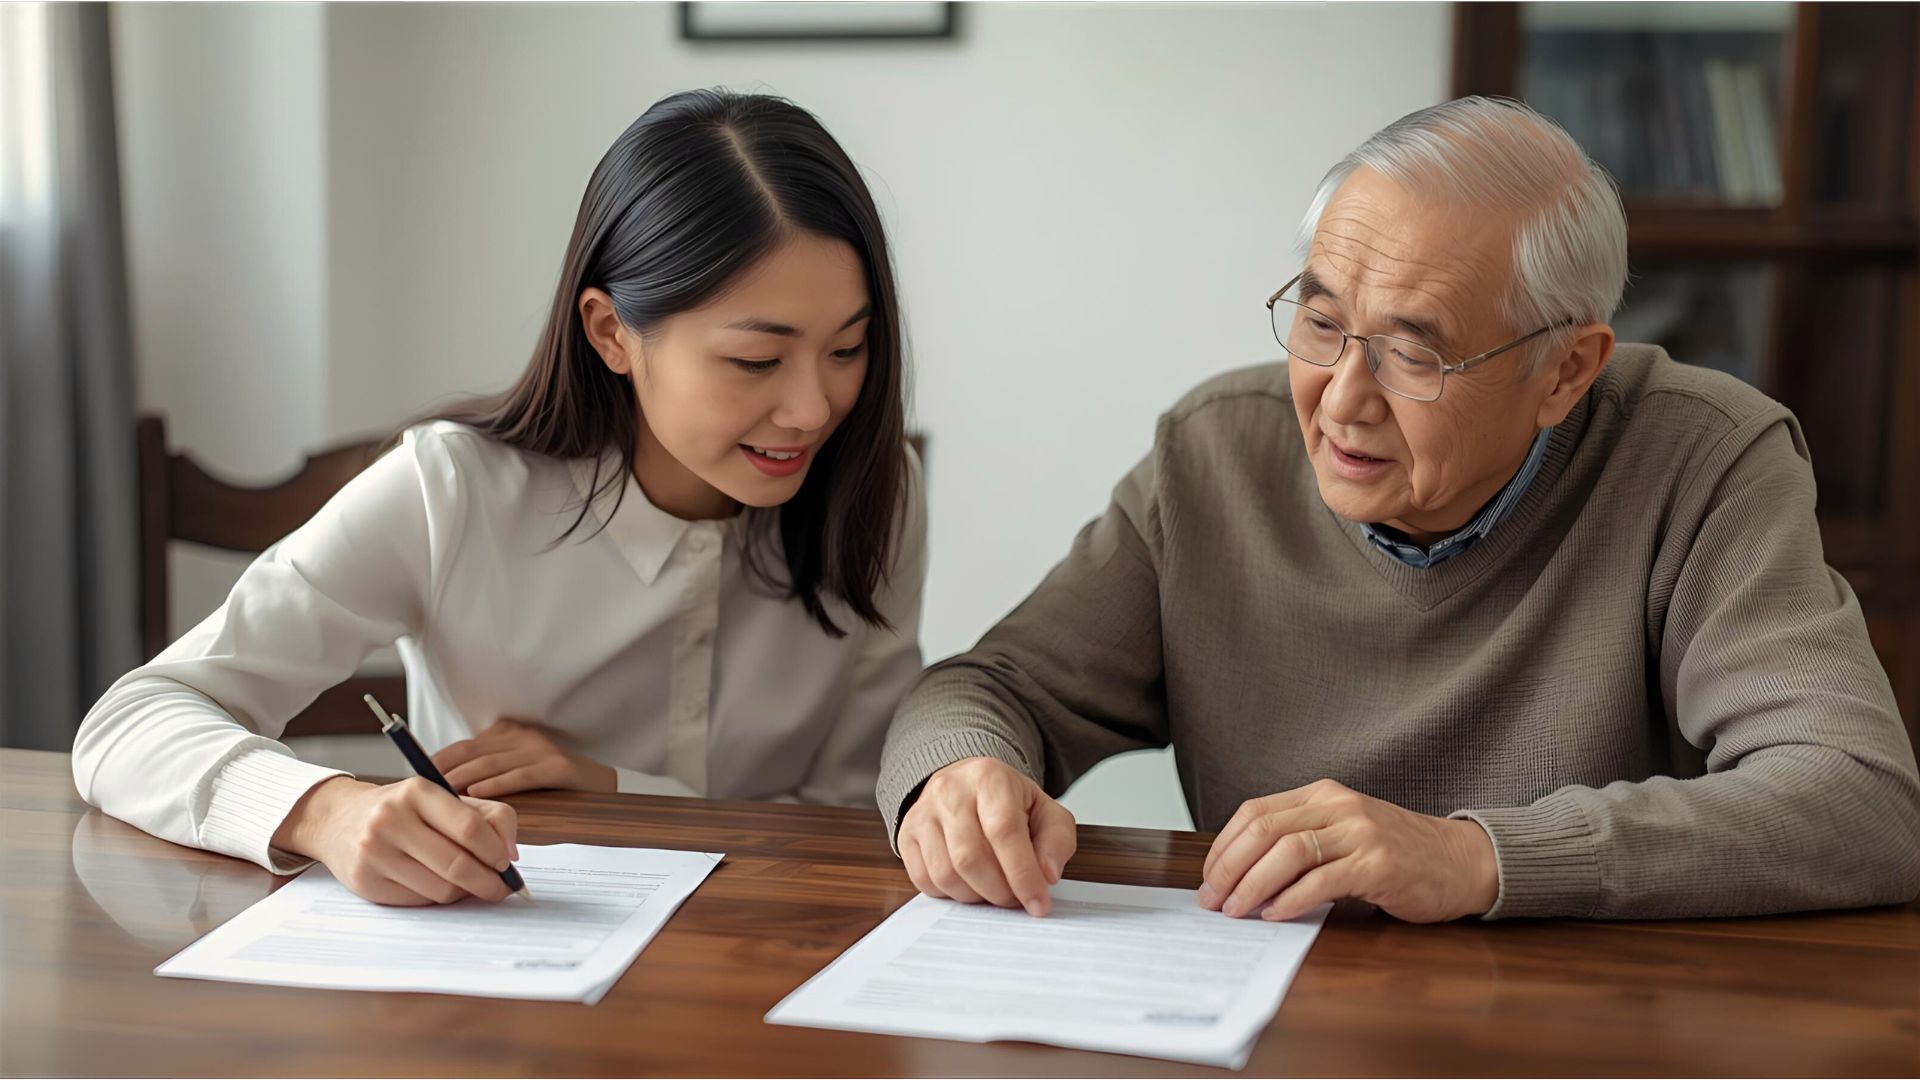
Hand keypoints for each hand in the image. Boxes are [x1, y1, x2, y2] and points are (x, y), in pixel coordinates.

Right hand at [271, 775, 519, 905]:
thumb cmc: (405, 811)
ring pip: (441, 889)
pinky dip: (435, 897)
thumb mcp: (445, 799)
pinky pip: (419, 901)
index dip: (496, 851)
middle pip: (458, 864)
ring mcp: (374, 851)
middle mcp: (391, 818)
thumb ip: (490, 817)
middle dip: (489, 882)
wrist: (340, 820)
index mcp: (418, 791)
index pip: (471, 828)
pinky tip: (432, 883)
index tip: (507, 863)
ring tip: (464, 882)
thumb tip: (511, 856)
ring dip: (462, 891)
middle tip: (501, 888)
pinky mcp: (365, 881)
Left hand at [432, 717, 615, 797]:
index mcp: (507, 734)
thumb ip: (485, 773)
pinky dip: (497, 784)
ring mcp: (540, 749)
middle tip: (421, 791)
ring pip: (493, 763)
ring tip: (442, 794)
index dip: (437, 761)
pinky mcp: (557, 766)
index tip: (414, 778)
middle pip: (473, 753)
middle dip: (445, 772)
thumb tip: (442, 792)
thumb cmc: (550, 785)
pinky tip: (478, 794)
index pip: (463, 746)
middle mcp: (521, 737)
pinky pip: (521, 775)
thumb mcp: (513, 772)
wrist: (599, 785)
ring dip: (465, 779)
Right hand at [897, 756, 1077, 916]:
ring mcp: (922, 813)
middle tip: (1016, 900)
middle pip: (971, 857)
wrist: (968, 786)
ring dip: (975, 896)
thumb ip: (1056, 842)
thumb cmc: (1009, 803)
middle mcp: (950, 791)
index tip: (1038, 904)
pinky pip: (924, 880)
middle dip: (999, 891)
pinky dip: (950, 894)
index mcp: (989, 778)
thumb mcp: (1046, 813)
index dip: (1022, 874)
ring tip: (994, 892)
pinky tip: (969, 885)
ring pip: (946, 873)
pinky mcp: (906, 835)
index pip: (1004, 831)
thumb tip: (1047, 875)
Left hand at [1199, 779, 1497, 922]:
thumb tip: (1240, 875)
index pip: (1254, 812)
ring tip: (1237, 911)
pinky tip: (1275, 915)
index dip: (1223, 846)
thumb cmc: (1395, 853)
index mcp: (1321, 795)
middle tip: (1212, 900)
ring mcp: (1360, 832)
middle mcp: (1338, 806)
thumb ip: (1299, 843)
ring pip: (1287, 852)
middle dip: (1228, 867)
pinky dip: (1291, 899)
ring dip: (1252, 885)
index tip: (1208, 878)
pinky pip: (1322, 880)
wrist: (1459, 861)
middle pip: (1264, 830)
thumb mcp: (1341, 833)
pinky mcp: (1378, 864)